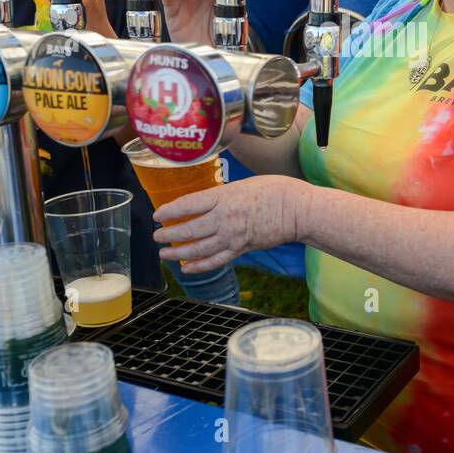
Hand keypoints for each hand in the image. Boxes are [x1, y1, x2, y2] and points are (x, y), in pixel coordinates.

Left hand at [154, 175, 310, 273]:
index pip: (188, 205)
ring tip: (164, 253)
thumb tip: (207, 203)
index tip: (157, 215)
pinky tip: (186, 268)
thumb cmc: (275, 191)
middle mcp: (224, 218)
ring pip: (198, 248)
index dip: (169, 211)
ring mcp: (233, 236)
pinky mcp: (242, 249)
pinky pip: (216, 261)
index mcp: (224, 197)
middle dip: (168, 234)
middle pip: (189, 229)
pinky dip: (199, 266)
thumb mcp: (243, 184)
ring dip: (178, 252)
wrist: (297, 209)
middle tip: (156, 236)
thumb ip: (223, 195)